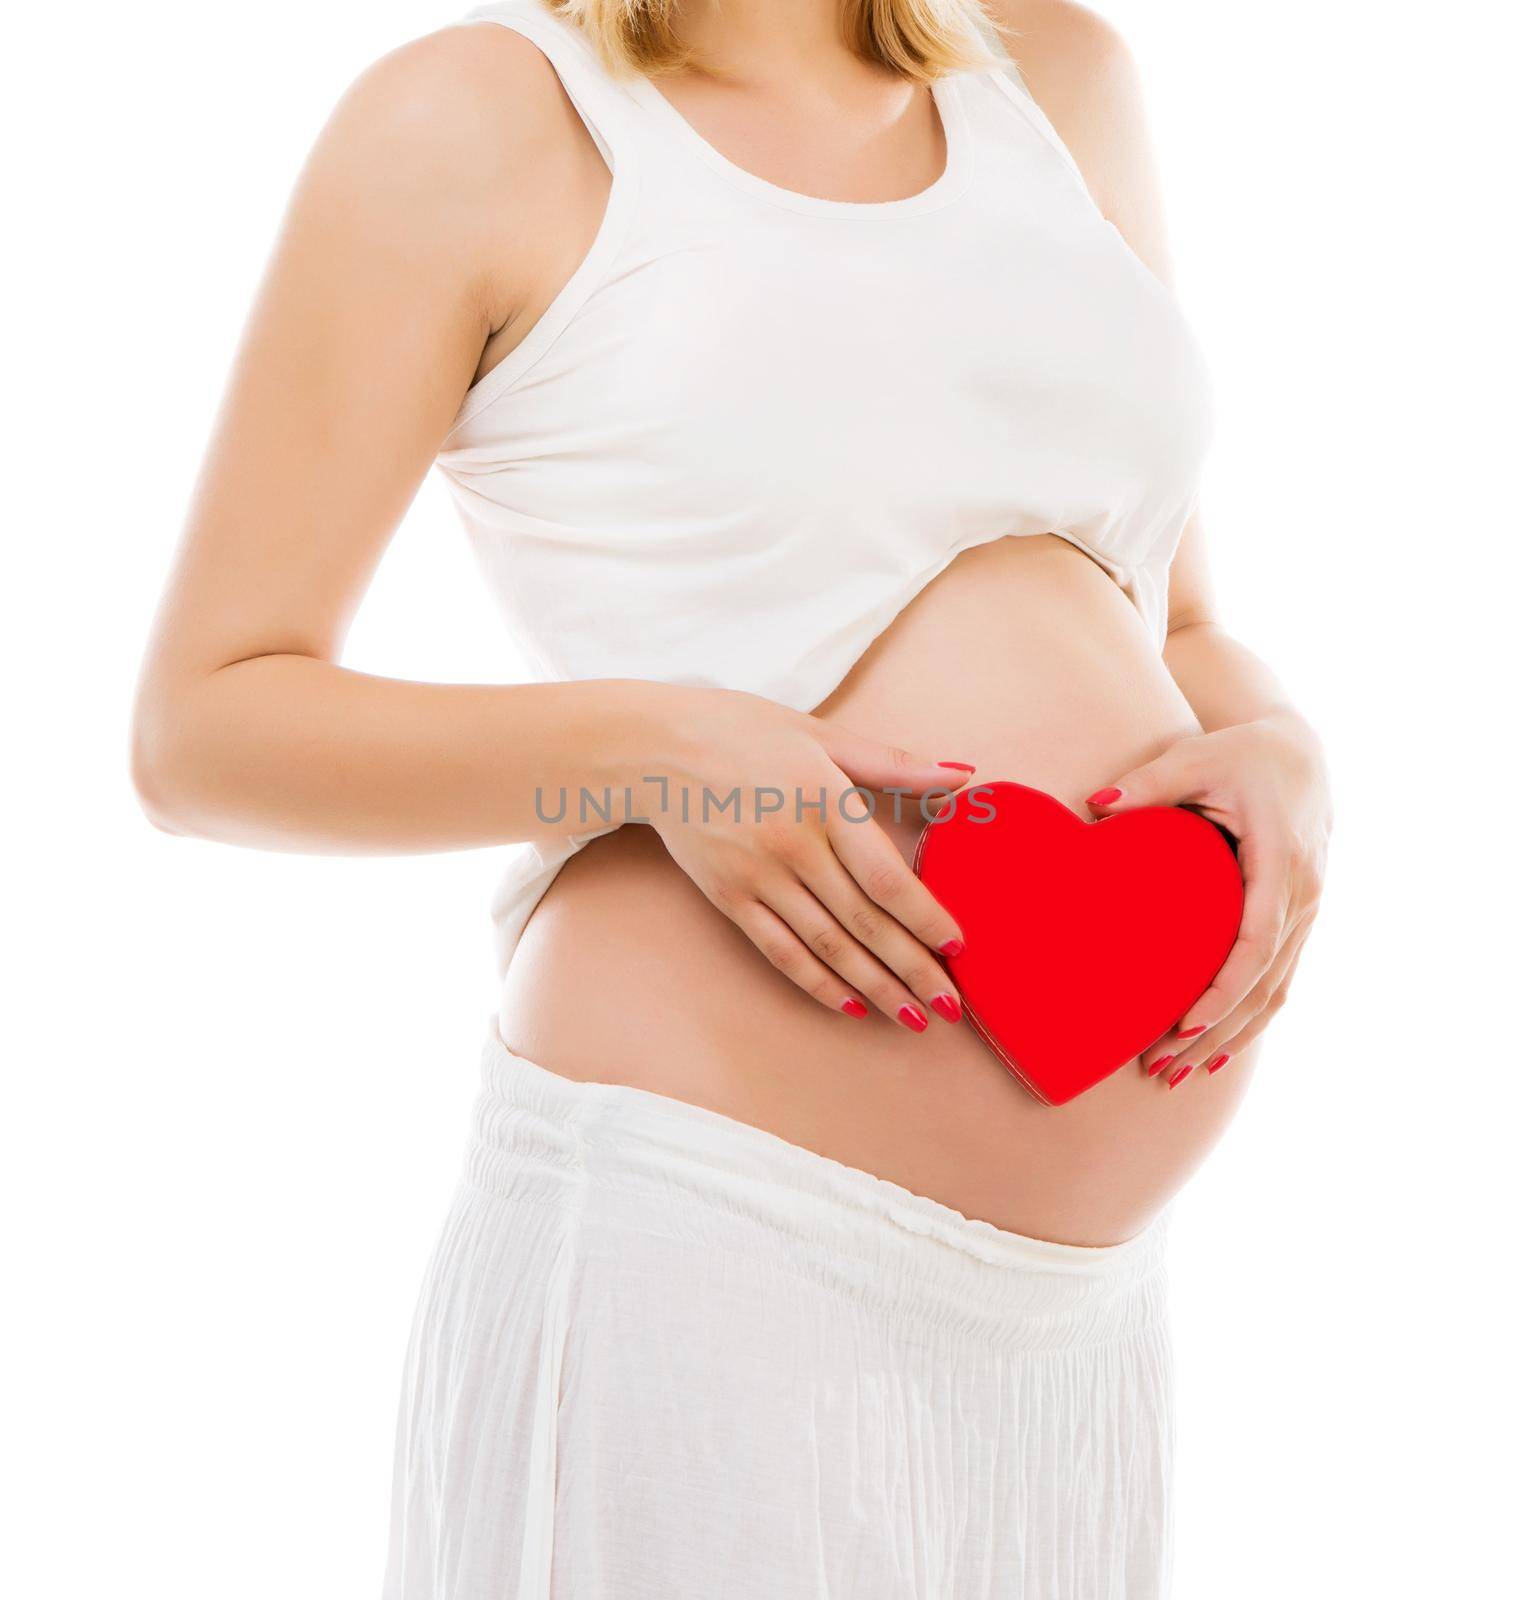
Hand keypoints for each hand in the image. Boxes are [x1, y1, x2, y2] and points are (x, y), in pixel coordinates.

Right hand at [645, 687, 972, 1031]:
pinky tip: (850, 1005)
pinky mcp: (729, 898)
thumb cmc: (743, 732)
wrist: (654, 749)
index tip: (958, 947)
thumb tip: (963, 775)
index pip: (886, 878)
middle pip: (864, 923)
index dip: (925, 918)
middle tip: (950, 1006)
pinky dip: (818, 983)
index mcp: (825, 801)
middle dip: (913, 970)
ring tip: (912, 1017)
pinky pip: (781, 951)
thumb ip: (893, 762)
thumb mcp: (820, 734)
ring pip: (827, 946)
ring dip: (874, 988)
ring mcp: (758, 877)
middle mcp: (793, 846)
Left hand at [1085, 710, 1330, 1087]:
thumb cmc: (1243, 752)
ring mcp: (1308, 912)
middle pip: (1264, 984)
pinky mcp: (1298, 921)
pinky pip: (1279, 982)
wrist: (1299, 750)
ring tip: (1179, 1075)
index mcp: (1282, 862)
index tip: (1184, 1023)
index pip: (1257, 941)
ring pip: (1276, 993)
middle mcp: (1304, 896)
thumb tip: (1096, 805)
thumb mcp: (1197, 757)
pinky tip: (1214, 1051)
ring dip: (1231, 1038)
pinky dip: (1249, 1020)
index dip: (1224, 988)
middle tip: (1160, 1067)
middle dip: (1215, 1032)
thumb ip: (1149, 782)